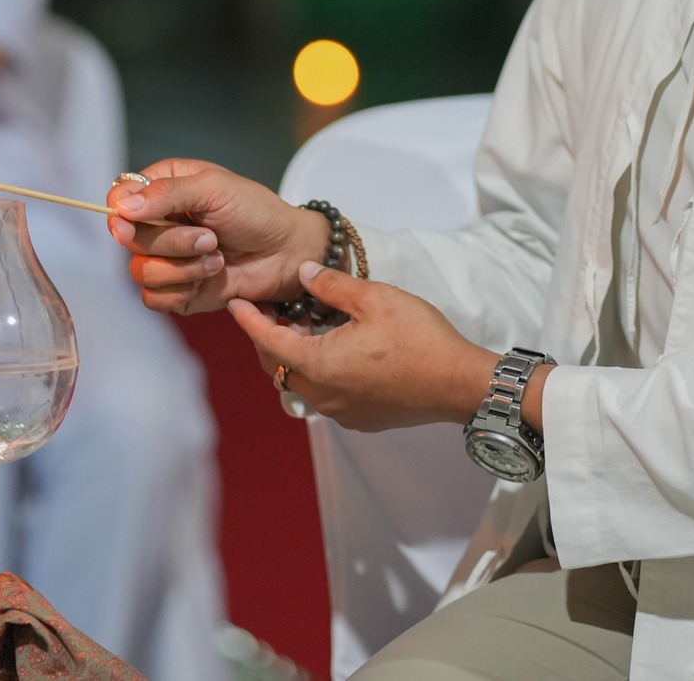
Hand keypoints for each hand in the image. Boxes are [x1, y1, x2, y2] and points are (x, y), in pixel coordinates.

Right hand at [106, 159, 329, 314]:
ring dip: (181, 268)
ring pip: (140, 271)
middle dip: (171, 242)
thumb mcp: (213, 189)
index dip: (121, 214)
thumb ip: (167, 194)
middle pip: (129, 239)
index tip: (134, 223)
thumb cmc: (256, 212)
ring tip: (217, 258)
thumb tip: (123, 207)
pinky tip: (209, 279)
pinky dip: (180, 291)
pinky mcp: (178, 290)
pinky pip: (154, 299)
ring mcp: (168, 259)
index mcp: (164, 188)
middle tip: (209, 238)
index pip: (119, 199)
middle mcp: (160, 223)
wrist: (288, 252)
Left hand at [228, 263, 498, 431]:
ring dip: (296, 356)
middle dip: (270, 338)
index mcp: (319, 365)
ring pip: (300, 382)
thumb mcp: (374, 298)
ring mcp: (341, 412)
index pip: (268, 341)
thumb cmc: (419, 338)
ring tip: (306, 326)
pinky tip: (336, 351)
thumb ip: (332, 286)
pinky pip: (324, 394)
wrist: (458, 384)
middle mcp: (323, 395)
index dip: (249, 320)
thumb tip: (304, 273)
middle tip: (274, 309)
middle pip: (278, 366)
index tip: (235, 303)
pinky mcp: (359, 419)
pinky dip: (318, 372)